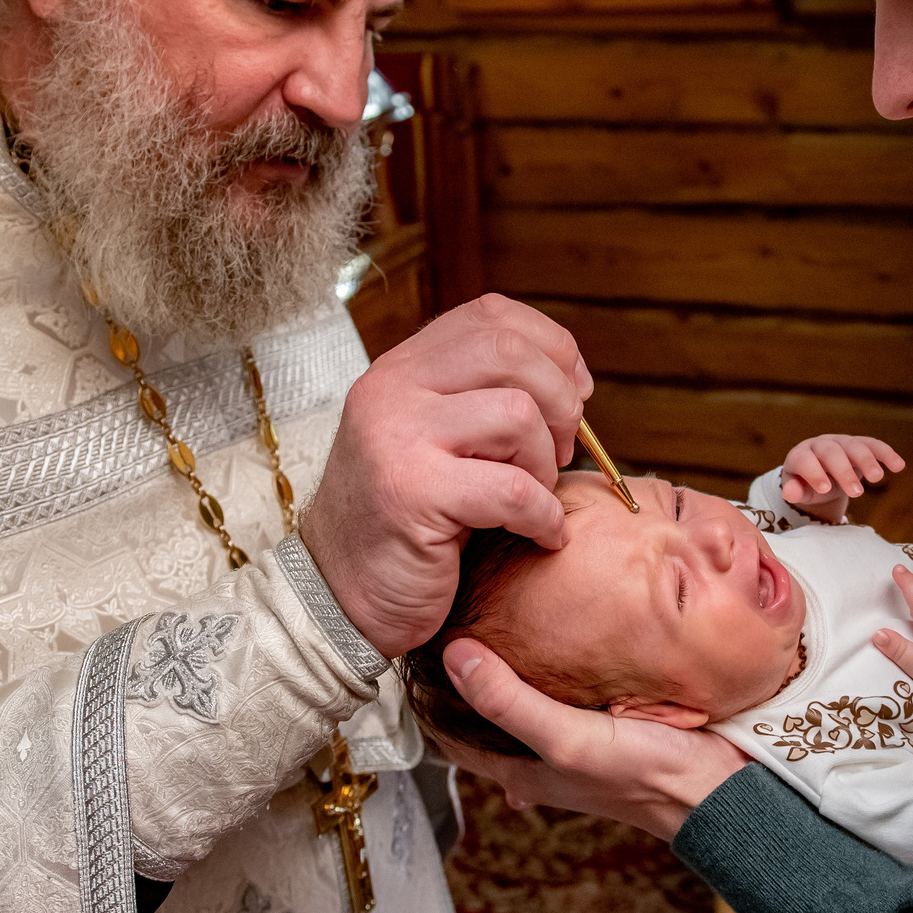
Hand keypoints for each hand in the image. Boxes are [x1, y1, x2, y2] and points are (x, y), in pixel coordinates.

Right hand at [298, 296, 590, 655]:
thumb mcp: (434, 442)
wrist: (336, 596)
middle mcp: (391, 390)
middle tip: (561, 453)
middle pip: (510, 352)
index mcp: (400, 369)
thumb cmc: (402, 525)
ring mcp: (397, 437)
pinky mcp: (412, 493)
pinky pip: (513, 489)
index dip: (552, 346)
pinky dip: (544, 516)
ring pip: (517, 415)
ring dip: (546, 464)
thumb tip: (573, 378)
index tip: (576, 392)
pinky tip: (541, 535)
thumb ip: (479, 399)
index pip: (490, 316)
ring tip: (535, 499)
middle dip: (561, 403)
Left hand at [433, 639, 748, 840]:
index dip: (428, 691)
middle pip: (486, 709)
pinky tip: (567, 634)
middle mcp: (543, 754)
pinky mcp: (612, 715)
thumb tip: (455, 655)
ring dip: (512, 664)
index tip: (418, 642)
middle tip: (454, 612)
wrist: (723, 788)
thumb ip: (510, 702)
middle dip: (466, 671)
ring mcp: (577, 735)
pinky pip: (571, 685)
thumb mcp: (567, 740)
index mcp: (520, 768)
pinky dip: (558, 663)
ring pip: (527, 696)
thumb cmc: (646, 778)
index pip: (448, 731)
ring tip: (500, 611)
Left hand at [779, 434, 904, 523]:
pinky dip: (886, 454)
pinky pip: (874, 445)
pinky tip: (899, 466)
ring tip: (876, 479)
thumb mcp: (800, 491)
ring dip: (867, 461)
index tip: (825, 489)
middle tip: (856, 493)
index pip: (805, 460)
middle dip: (844, 471)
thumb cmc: (807, 485)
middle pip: (832, 453)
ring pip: (854, 446)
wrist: (822, 474)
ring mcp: (841, 442)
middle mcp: (820, 444)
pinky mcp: (859, 444)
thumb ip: (795, 491)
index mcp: (800, 455)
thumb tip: (789, 492)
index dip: (814, 473)